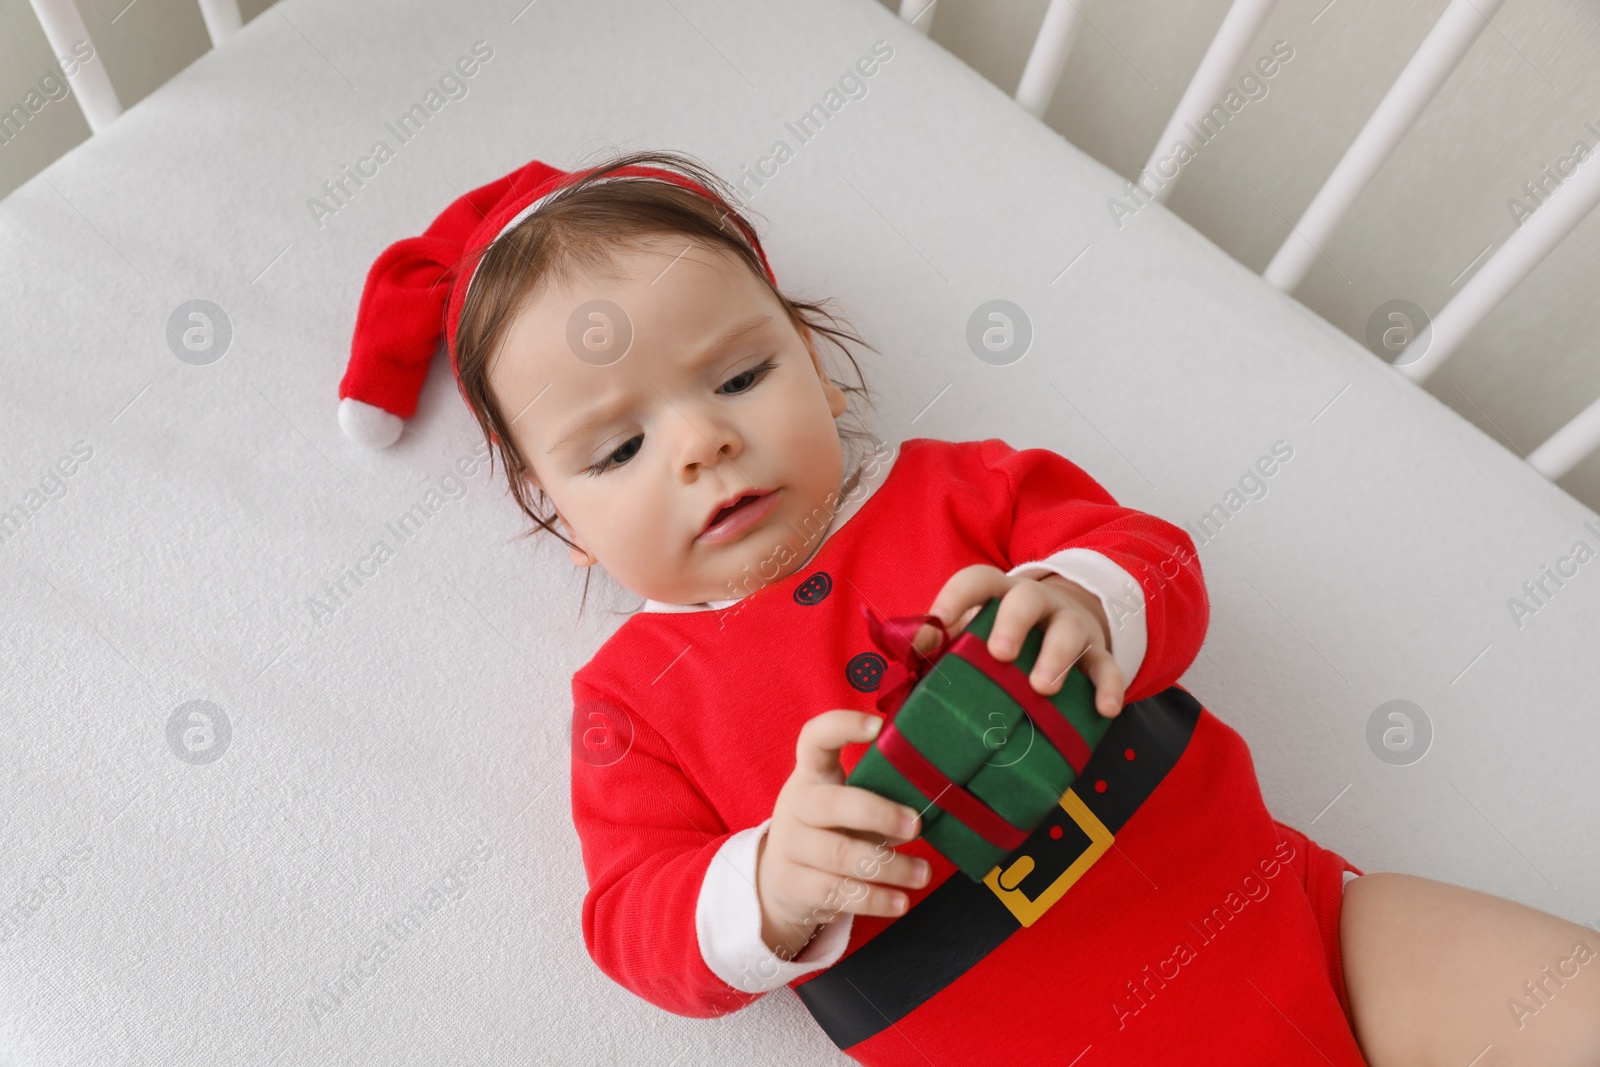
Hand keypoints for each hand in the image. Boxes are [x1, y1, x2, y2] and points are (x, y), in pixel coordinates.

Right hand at [756, 711, 930, 959]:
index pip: (815, 738)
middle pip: (833, 804)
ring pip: (841, 855)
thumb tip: (929, 805)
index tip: (878, 726)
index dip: (842, 726)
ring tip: (923, 874)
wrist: (778, 882)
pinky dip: (875, 899)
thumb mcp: (845, 808)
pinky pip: (839, 893)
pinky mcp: (795, 885)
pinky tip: (900, 901)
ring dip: (889, 866)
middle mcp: (796, 805)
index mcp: (811, 775)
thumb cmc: (829, 832)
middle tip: (916, 825)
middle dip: (879, 814)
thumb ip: (879, 800)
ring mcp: (791, 846)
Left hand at [916, 564, 1126, 717]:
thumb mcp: (977, 630)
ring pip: (1069, 631)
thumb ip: (945, 642)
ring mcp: (1071, 626)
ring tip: (1043, 688)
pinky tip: (1105, 709)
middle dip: (1012, 623)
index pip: (978, 581)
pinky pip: (1108, 667)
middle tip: (1000, 654)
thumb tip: (908, 659)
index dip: (957, 597)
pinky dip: (1109, 686)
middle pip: (1026, 599)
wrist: (1070, 619)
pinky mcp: (1099, 653)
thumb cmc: (1008, 634)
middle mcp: (1038, 603)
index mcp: (1000, 593)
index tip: (940, 623)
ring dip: (1056, 657)